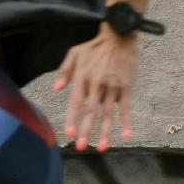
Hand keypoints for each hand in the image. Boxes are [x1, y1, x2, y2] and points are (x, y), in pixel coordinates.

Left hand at [53, 26, 138, 151]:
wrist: (119, 35)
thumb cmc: (95, 46)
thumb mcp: (75, 53)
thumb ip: (64, 71)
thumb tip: (56, 89)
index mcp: (83, 78)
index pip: (76, 102)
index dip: (72, 119)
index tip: (70, 134)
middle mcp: (97, 84)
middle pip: (91, 112)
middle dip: (86, 131)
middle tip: (82, 147)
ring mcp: (113, 87)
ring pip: (108, 114)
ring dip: (106, 132)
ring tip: (102, 148)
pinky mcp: (126, 87)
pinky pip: (126, 108)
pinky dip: (127, 122)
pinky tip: (127, 136)